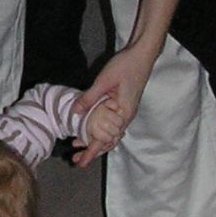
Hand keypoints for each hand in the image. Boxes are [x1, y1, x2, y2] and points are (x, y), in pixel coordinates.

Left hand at [72, 49, 154, 166]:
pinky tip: (88, 129)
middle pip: (108, 140)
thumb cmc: (126, 66)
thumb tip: (74, 113)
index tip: (81, 162)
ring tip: (77, 146)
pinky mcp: (122, 105)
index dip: (92, 151)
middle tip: (74, 159)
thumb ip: (89, 98)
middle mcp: (125, 116)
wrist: (142, 54)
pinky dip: (98, 129)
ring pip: (108, 133)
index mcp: (123, 114)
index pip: (105, 139)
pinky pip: (109, 123)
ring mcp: (124, 111)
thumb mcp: (103, 81)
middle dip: (91, 150)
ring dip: (94, 140)